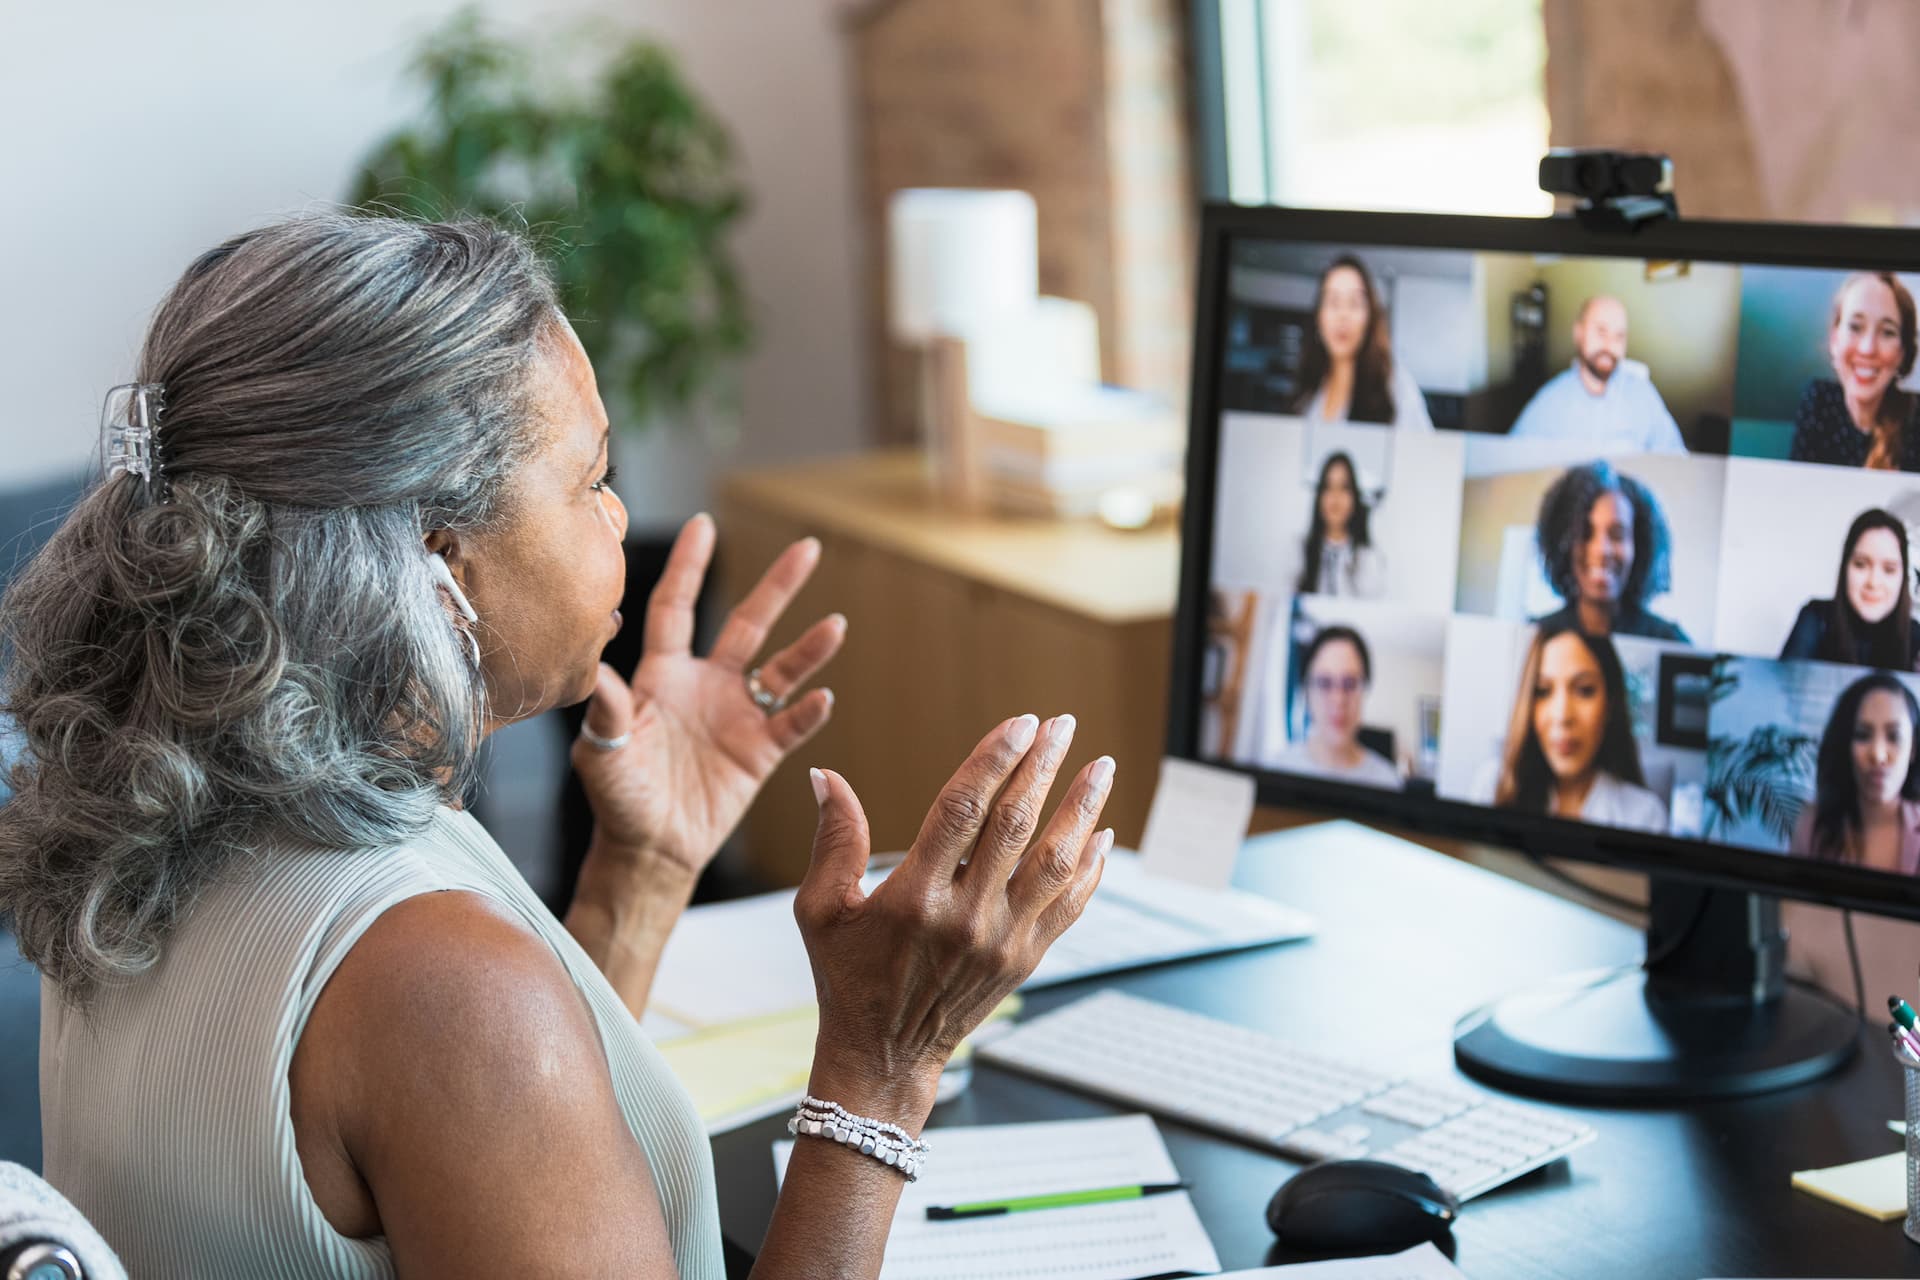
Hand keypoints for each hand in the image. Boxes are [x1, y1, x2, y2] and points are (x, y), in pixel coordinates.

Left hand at [572, 513, 844, 878]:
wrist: (649, 848)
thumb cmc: (616, 797)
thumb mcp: (600, 750)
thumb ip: (606, 707)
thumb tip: (597, 667)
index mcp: (663, 675)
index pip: (677, 607)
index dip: (689, 567)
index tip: (704, 525)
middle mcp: (706, 685)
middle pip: (747, 623)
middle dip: (778, 586)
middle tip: (809, 548)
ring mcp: (737, 715)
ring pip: (781, 670)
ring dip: (809, 648)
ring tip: (836, 624)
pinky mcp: (759, 752)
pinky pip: (791, 724)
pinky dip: (809, 712)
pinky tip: (823, 697)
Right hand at [794, 714, 1114, 1122]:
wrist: (886, 1056)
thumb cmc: (847, 977)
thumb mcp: (821, 910)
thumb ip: (832, 840)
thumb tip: (825, 776)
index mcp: (914, 897)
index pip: (962, 810)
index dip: (994, 760)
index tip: (1020, 723)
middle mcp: (965, 917)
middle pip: (1015, 825)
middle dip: (1042, 768)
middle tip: (1062, 725)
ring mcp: (1002, 941)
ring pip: (1054, 862)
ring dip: (1081, 810)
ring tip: (1101, 767)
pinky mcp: (1025, 960)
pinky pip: (1068, 905)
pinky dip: (1089, 867)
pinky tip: (1101, 833)